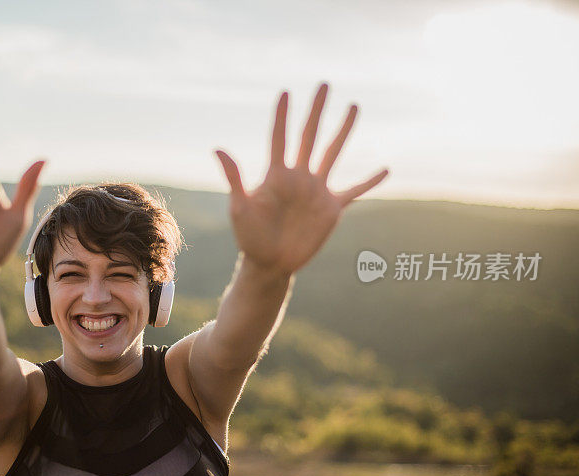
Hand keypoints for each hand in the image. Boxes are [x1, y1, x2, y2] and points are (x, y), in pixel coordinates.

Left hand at [215, 84, 387, 275]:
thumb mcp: (239, 207)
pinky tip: (385, 169)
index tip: (285, 92)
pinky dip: (369, 181)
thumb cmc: (249, 236)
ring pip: (333, 153)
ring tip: (353, 106)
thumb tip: (218, 148)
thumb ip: (234, 177)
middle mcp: (298, 176)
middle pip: (309, 135)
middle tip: (324, 84)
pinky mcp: (331, 208)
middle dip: (316, 110)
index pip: (279, 137)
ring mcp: (316, 190)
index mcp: (276, 174)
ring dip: (343, 130)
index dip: (282, 116)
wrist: (269, 263)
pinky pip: (355, 191)